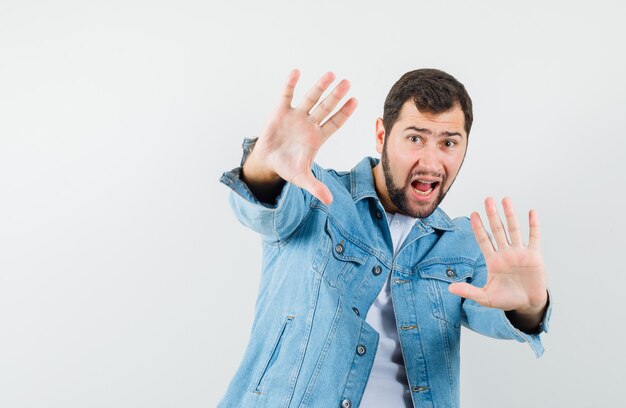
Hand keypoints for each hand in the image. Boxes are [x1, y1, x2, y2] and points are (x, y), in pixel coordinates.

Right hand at [243, 70, 357, 204]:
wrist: (268, 162)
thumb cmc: (287, 167)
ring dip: (319, 87)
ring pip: (310, 99)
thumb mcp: (302, 178)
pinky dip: (290, 85)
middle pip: (326, 108)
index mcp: (317, 137)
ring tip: (331, 74)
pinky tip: (296, 72)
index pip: (334, 123)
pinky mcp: (281, 112)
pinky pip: (287, 95)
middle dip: (336, 96)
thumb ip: (316, 187)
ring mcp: (296, 116)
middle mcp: (309, 123)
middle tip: (347, 83)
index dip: (344, 113)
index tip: (355, 101)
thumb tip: (330, 202)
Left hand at [448, 197, 547, 317]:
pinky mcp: (534, 256)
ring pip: (514, 229)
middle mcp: (505, 253)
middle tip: (487, 199)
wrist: (528, 304)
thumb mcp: (485, 297)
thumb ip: (468, 291)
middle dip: (492, 215)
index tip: (473, 213)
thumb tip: (449, 288)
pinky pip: (534, 237)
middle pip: (497, 229)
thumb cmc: (507, 300)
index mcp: (493, 260)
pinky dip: (533, 225)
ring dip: (510, 214)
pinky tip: (531, 212)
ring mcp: (520, 253)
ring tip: (505, 199)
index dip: (479, 227)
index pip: (484, 239)